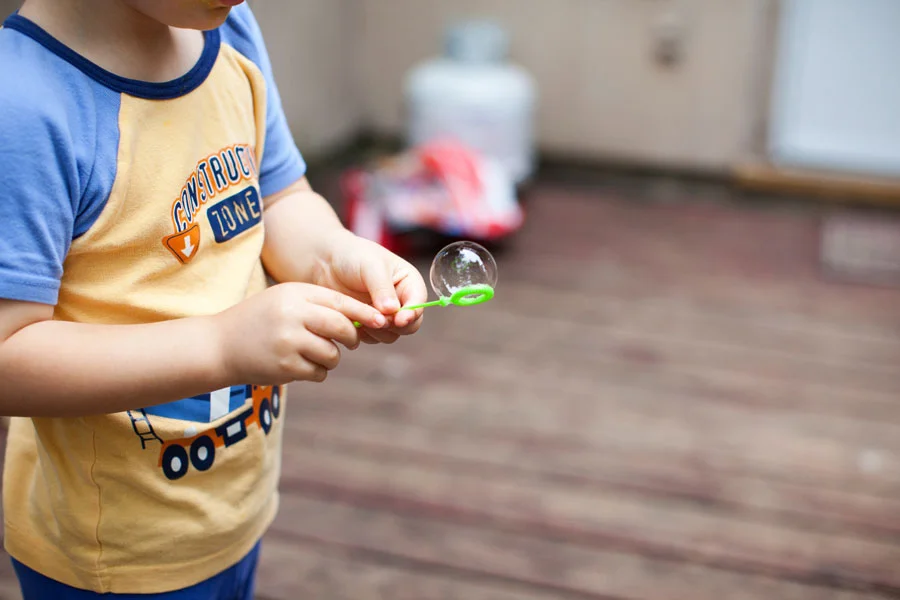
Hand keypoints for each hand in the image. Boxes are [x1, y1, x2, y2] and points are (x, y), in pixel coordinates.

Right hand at [214, 282, 386, 384]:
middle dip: (352, 338)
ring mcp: (289, 342)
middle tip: (349, 342)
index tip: (382, 320)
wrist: (219, 345)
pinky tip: (299, 365)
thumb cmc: (259, 320)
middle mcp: (293, 315)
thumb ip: (319, 305)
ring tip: (312, 353)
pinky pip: (320, 373)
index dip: (365, 313)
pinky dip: (316, 372)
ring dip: (331, 357)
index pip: (340, 302)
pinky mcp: (285, 367)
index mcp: (295, 294)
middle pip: (343, 328)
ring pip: (333, 354)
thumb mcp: (286, 300)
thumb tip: (363, 319)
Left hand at [313, 230, 427, 343]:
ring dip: (378, 331)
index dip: (412, 313)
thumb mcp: (370, 266)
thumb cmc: (352, 255)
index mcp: (408, 283)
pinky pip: (373, 338)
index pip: (419, 303)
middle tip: (378, 320)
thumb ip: (382, 288)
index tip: (399, 319)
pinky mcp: (369, 324)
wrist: (325, 262)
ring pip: (391, 335)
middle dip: (395, 325)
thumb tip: (392, 310)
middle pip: (410, 325)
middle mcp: (401, 301)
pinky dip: (364, 333)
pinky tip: (352, 320)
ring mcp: (385, 315)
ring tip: (360, 317)